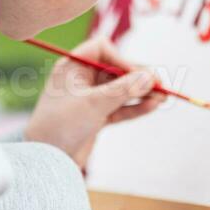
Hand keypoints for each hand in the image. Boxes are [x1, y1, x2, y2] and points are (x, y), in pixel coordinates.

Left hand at [22, 35, 164, 169]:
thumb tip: (150, 76)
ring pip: (120, 90)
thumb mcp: (93, 103)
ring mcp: (89, 98)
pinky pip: (119, 107)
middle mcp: (81, 79)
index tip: (136, 73)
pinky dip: (135, 107)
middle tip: (161, 84)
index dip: (121, 58)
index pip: (101, 49)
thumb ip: (123, 89)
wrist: (46, 160)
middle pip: (115, 69)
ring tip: (163, 97)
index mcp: (72, 66)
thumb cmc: (62, 124)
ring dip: (140, 93)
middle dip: (137, 76)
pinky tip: (152, 106)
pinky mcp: (96, 117)